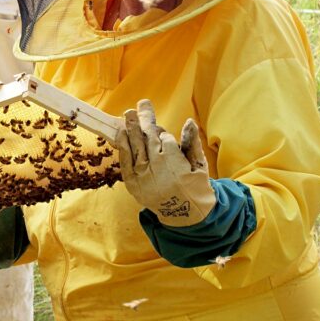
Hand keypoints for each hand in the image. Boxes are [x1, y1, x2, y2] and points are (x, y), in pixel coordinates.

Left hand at [117, 99, 215, 225]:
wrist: (183, 214)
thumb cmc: (194, 186)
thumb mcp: (199, 164)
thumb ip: (192, 143)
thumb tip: (189, 121)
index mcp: (175, 163)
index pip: (165, 139)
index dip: (163, 133)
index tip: (162, 131)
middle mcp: (157, 168)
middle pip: (149, 138)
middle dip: (145, 120)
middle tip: (140, 105)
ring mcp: (143, 176)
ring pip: (135, 146)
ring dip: (131, 128)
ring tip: (128, 114)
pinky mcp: (133, 183)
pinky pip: (125, 161)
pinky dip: (122, 147)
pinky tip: (120, 133)